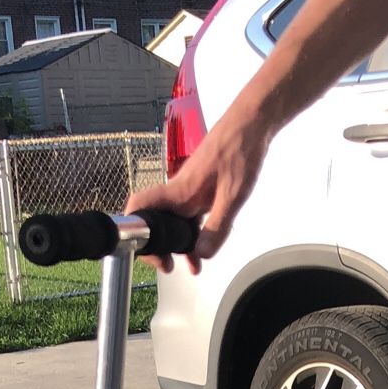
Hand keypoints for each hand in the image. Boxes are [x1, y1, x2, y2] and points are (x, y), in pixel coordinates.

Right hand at [127, 109, 270, 272]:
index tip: (147, 251)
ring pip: (174, 220)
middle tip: (169, 266)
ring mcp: (188, 188)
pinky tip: (205, 242)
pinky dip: (193, 231)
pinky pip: (188, 213)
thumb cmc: (241, 150)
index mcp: (180, 190)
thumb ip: (217, 227)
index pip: (141, 206)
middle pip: (155, 221)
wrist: (252, 122)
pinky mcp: (199, 188)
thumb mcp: (233, 196)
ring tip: (193, 265)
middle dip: (159, 247)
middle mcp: (179, 189)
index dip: (135, 229)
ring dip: (179, 243)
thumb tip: (201, 253)